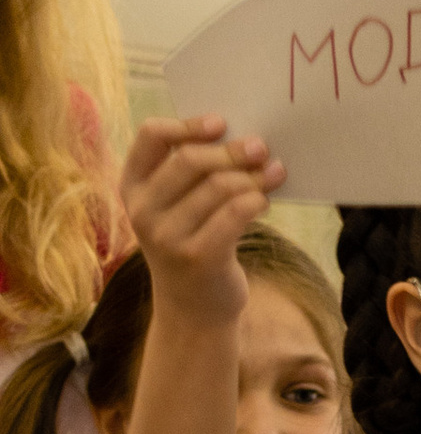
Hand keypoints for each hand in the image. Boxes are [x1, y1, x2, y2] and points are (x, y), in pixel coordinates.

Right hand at [122, 117, 284, 323]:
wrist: (193, 310)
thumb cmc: (192, 244)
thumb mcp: (178, 207)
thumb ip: (192, 174)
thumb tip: (241, 136)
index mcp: (132, 186)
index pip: (151, 136)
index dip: (187, 124)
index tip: (220, 123)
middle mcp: (142, 211)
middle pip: (191, 160)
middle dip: (232, 151)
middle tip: (261, 147)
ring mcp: (167, 236)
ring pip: (218, 186)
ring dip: (253, 176)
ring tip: (275, 172)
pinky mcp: (198, 256)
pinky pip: (235, 213)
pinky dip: (256, 201)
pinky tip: (265, 201)